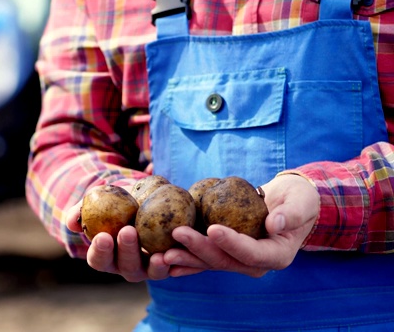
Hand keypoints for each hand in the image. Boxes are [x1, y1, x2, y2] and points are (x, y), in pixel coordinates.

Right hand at [66, 196, 170, 281]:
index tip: (103, 236)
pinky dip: (177, 261)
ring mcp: (149, 267)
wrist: (145, 197)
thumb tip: (71, 221)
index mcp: (106, 255)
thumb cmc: (116, 200)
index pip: (98, 259)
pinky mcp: (171, 262)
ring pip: (150, 272)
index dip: (100, 251)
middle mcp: (126, 266)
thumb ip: (82, 210)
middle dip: (126, 251)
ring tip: (158, 255)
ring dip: (154, 265)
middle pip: (125, 266)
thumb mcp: (100, 200)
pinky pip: (175, 266)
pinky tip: (178, 251)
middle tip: (128, 231)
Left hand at [164, 174, 319, 277]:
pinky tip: (165, 262)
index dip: (232, 242)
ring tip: (163, 253)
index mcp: (276, 255)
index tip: (212, 228)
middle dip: (199, 249)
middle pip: (224, 260)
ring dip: (186, 258)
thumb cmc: (298, 200)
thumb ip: (291, 214)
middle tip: (177, 234)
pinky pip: (203, 259)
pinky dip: (186, 261)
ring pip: (209, 263)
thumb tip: (274, 224)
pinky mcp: (225, 254)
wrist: (289, 204)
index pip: (251, 252)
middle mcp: (255, 264)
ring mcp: (238, 261)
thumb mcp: (301, 203)